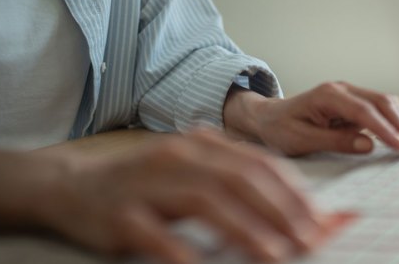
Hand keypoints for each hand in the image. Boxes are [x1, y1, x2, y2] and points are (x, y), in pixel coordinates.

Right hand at [0, 130, 326, 263]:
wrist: (72, 184)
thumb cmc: (145, 183)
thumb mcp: (193, 172)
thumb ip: (238, 184)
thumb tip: (297, 211)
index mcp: (202, 145)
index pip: (261, 164)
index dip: (297, 192)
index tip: (326, 219)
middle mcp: (179, 156)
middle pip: (241, 179)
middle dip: (282, 211)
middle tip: (313, 240)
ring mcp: (148, 183)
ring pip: (205, 202)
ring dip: (245, 230)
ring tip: (276, 255)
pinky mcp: (121, 214)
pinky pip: (155, 233)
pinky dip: (182, 251)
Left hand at [223, 82, 398, 156]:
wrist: (268, 118)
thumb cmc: (280, 128)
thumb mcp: (301, 140)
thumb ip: (334, 141)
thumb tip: (367, 145)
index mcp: (328, 95)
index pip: (364, 110)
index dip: (385, 129)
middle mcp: (342, 90)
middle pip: (381, 102)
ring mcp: (349, 95)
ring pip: (385, 103)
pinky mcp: (354, 104)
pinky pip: (380, 110)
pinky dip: (395, 122)